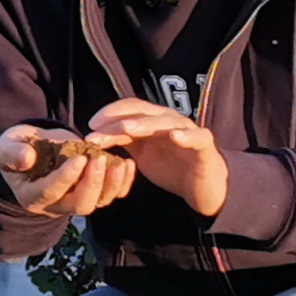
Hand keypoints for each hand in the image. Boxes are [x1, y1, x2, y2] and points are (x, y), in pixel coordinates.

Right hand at [0, 124, 136, 216]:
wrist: (29, 151)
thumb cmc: (17, 148)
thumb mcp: (7, 147)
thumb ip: (13, 152)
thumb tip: (26, 158)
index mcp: (32, 196)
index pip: (50, 191)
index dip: (66, 177)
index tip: (79, 158)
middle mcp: (56, 205)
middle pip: (80, 204)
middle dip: (92, 183)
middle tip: (99, 159)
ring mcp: (76, 200)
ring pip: (98, 202)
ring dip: (111, 184)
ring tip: (119, 162)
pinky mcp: (91, 193)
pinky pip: (111, 195)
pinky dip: (122, 183)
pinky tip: (128, 163)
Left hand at [87, 99, 228, 218]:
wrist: (202, 187)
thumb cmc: (172, 168)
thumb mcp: (141, 156)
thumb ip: (124, 143)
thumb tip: (95, 136)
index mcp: (154, 122)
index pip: (131, 109)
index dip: (110, 113)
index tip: (90, 125)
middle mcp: (170, 121)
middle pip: (144, 114)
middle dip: (119, 120)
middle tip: (98, 129)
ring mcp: (188, 131)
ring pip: (166, 122)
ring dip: (146, 124)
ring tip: (127, 129)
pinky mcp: (205, 146)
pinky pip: (197, 137)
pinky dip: (186, 135)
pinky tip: (174, 137)